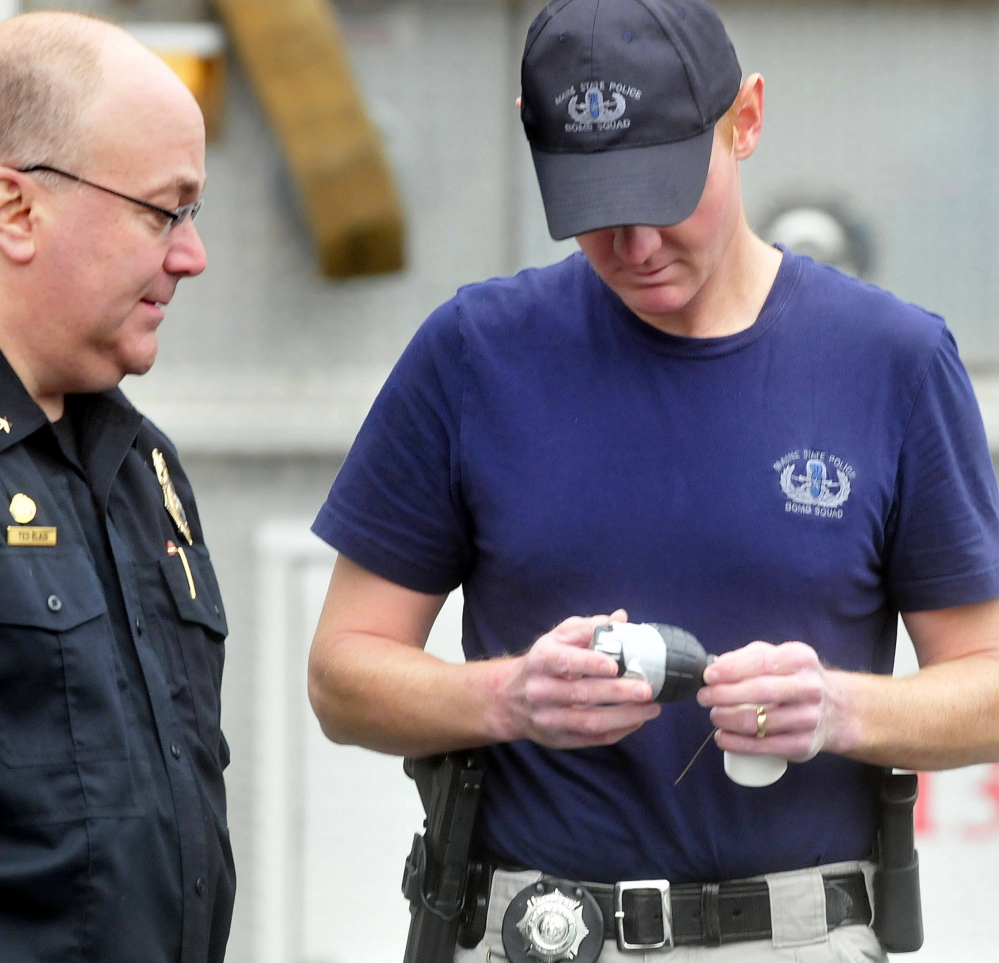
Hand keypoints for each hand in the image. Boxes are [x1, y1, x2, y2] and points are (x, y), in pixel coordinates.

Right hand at [496, 610, 661, 748]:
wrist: (510, 697)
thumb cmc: (543, 662)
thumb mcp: (556, 638)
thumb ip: (588, 628)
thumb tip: (620, 618)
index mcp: (541, 660)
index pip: (564, 661)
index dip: (590, 663)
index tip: (614, 665)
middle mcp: (540, 690)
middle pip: (581, 694)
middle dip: (618, 692)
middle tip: (646, 688)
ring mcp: (548, 718)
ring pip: (589, 721)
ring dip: (624, 716)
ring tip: (652, 708)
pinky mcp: (558, 738)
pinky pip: (591, 739)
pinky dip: (618, 731)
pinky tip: (637, 720)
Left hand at [697, 641, 847, 761]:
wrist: (836, 709)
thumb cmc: (793, 679)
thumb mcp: (779, 657)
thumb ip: (749, 657)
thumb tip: (716, 666)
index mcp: (800, 659)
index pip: (762, 661)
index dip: (731, 669)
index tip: (708, 676)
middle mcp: (809, 687)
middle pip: (760, 692)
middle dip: (725, 695)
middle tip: (704, 698)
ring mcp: (809, 718)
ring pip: (760, 722)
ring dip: (728, 720)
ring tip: (714, 716)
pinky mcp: (804, 744)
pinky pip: (765, 746)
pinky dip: (737, 743)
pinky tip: (722, 738)